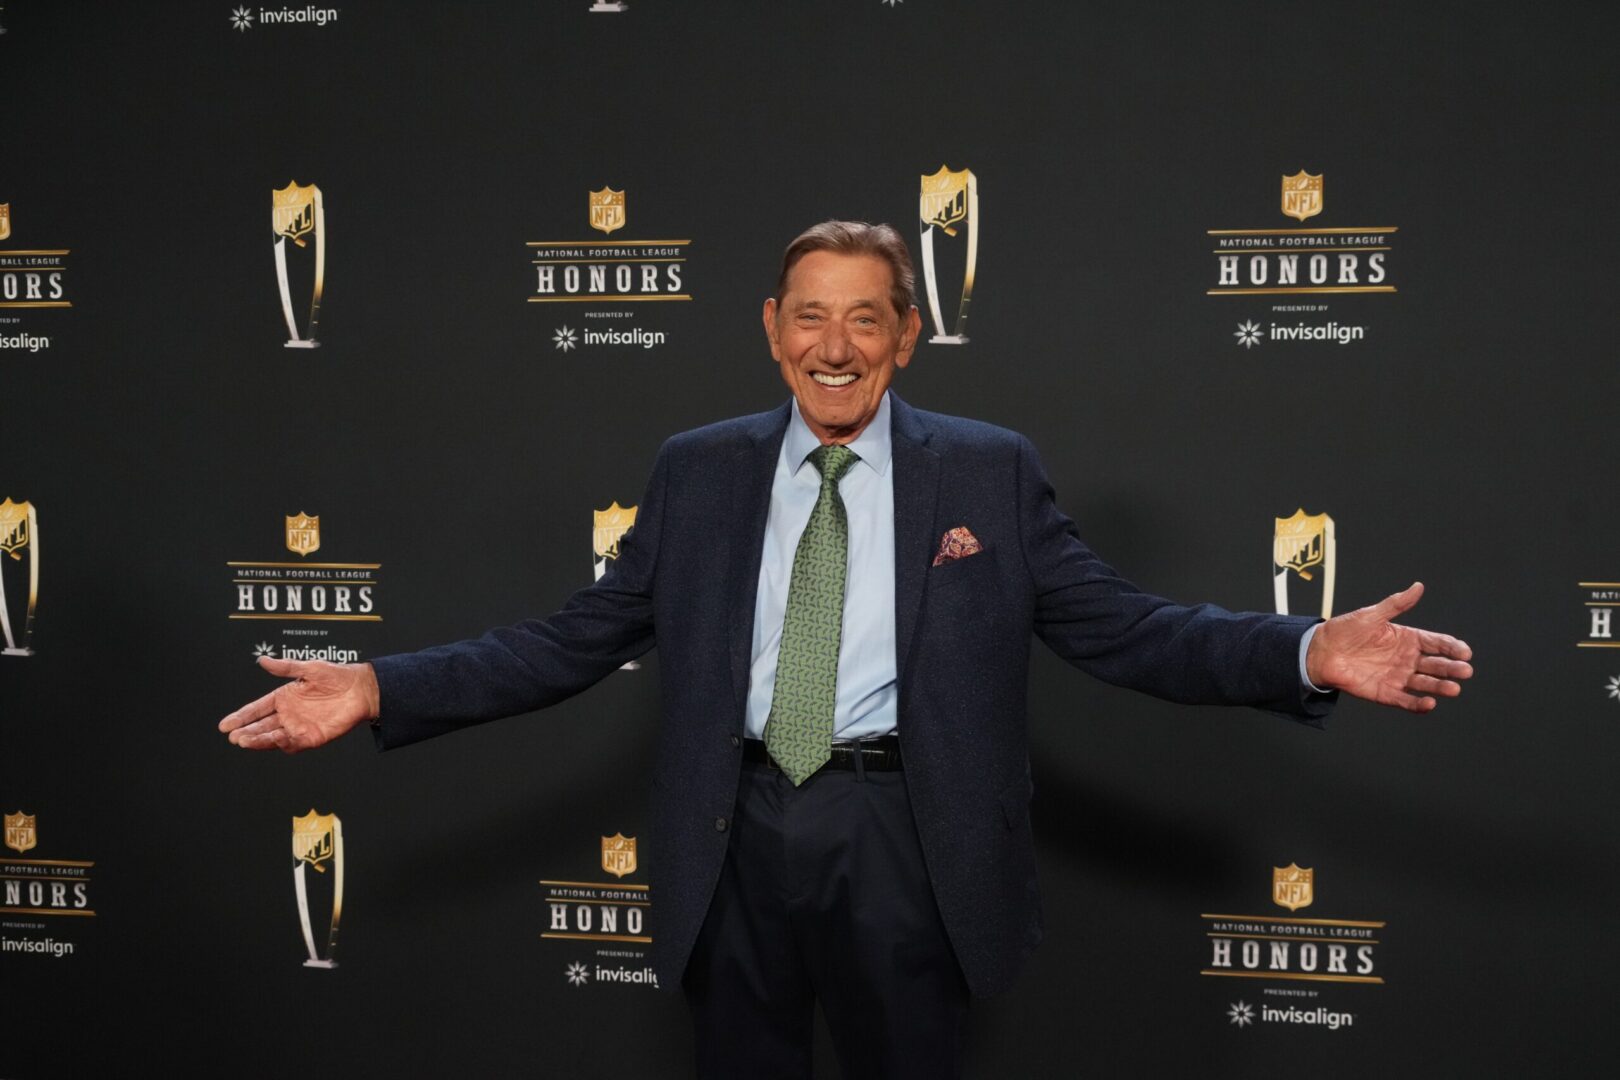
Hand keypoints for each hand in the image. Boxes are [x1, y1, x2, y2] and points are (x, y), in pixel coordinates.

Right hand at [218, 656, 379, 752]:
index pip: (257, 709)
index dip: (241, 717)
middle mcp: (288, 715)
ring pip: (273, 737)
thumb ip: (285, 667)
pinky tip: (273, 740)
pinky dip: (281, 744)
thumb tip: (263, 660)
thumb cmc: (336, 676)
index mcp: (284, 698)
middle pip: (261, 726)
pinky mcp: (312, 738)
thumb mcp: (308, 668)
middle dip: (246, 731)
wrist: (361, 689)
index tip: (224, 724)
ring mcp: (299, 727)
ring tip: (245, 740)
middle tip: (233, 735)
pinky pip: (293, 744)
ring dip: (259, 740)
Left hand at [1306, 582, 1472, 712]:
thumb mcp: (1371, 615)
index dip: (1452, 647)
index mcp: (1408, 639)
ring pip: (1425, 684)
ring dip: (1440, 687)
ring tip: (1453, 689)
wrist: (1320, 650)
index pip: (1436, 643)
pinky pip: (1405, 701)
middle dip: (1452, 668)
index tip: (1465, 651)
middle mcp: (1407, 659)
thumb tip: (1418, 586)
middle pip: (1435, 665)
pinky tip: (1430, 703)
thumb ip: (1396, 604)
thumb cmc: (1345, 630)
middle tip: (1465, 671)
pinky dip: (1418, 704)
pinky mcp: (1385, 693)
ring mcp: (1397, 677)